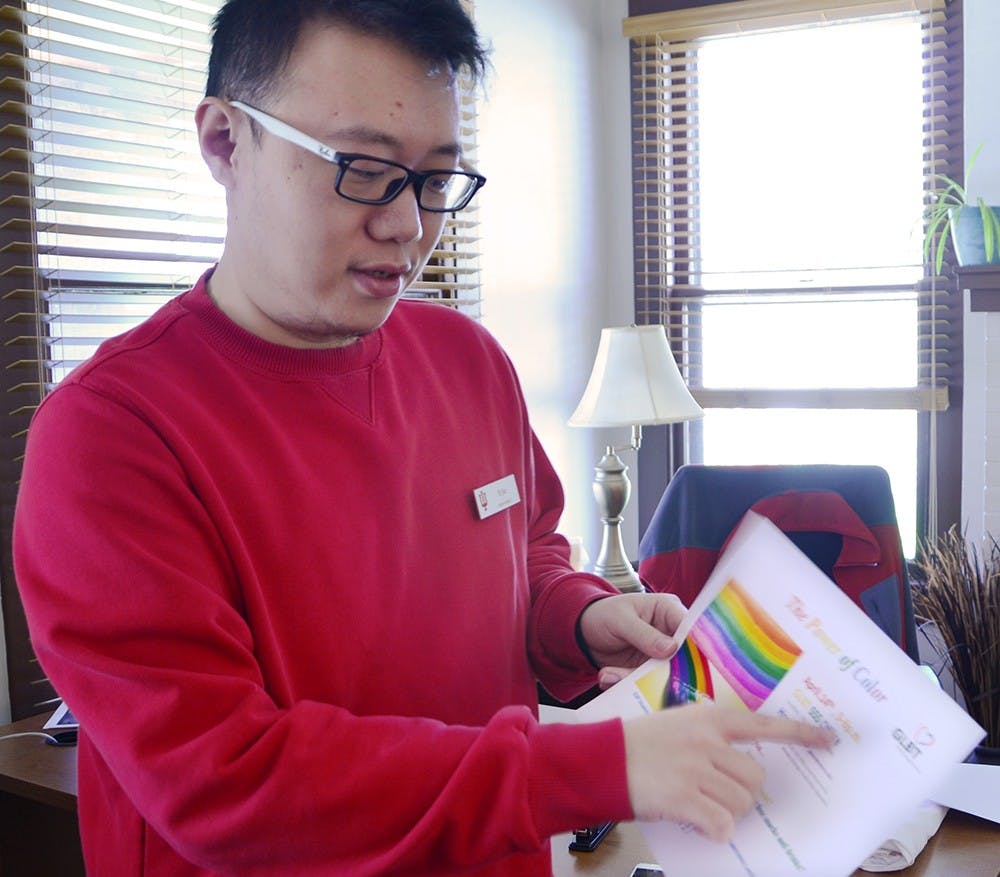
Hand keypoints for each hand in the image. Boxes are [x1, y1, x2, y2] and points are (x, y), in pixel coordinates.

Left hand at [578, 593, 685, 682]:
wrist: (585, 632)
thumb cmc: (604, 613)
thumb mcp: (621, 619)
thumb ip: (644, 633)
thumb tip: (672, 649)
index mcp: (669, 610)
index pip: (691, 629)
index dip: (693, 648)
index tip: (685, 667)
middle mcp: (670, 634)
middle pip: (681, 658)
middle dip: (661, 672)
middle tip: (639, 679)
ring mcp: (661, 655)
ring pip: (662, 674)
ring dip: (635, 680)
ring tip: (608, 675)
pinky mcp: (648, 670)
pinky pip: (645, 683)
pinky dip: (625, 683)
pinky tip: (606, 677)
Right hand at [622, 703, 834, 840]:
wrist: (601, 759)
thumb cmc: (638, 743)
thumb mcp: (677, 725)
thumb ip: (710, 738)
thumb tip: (742, 770)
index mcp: (708, 719)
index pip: (764, 724)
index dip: (800, 733)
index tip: (828, 740)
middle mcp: (706, 741)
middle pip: (754, 777)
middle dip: (743, 792)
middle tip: (719, 794)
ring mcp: (695, 769)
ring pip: (741, 803)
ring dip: (727, 812)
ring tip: (703, 806)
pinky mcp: (683, 798)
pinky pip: (721, 824)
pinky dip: (715, 831)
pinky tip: (700, 824)